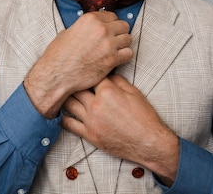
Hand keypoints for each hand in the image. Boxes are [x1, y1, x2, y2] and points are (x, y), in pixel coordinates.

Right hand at [24, 11, 132, 117]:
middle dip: (119, 33)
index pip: (112, 16)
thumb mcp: (67, 33)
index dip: (111, 24)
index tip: (109, 30)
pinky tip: (116, 59)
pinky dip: (124, 57)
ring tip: (115, 51)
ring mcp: (108, 44)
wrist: (56, 74)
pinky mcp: (112, 59)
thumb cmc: (58, 56)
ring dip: (123, 45)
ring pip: (128, 39)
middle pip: (123, 26)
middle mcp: (101, 29)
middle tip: (114, 41)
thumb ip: (82, 28)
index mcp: (90, 19)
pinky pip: (129, 54)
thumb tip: (86, 30)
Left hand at [61, 74, 179, 183]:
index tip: (83, 70)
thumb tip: (106, 74)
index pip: (90, 76)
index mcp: (108, 91)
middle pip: (76, 88)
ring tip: (63, 94)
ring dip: (66, 98)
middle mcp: (96, 104)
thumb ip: (117, 80)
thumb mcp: (134, 92)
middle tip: (68, 80)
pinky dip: (63, 117)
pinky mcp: (89, 135)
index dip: (87, 72)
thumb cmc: (144, 117)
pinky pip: (68, 124)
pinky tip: (63, 112)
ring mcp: (91, 120)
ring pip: (68, 104)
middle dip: (73, 83)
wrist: (149, 142)